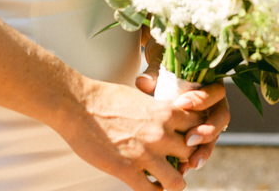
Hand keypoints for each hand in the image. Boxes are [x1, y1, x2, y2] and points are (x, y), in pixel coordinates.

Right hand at [59, 76, 218, 189]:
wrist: (78, 104)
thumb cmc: (106, 97)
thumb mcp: (142, 97)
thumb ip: (159, 109)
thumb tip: (168, 116)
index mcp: (166, 112)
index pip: (200, 126)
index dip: (198, 136)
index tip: (191, 140)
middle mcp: (161, 133)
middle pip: (192, 155)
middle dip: (187, 161)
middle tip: (179, 164)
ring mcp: (145, 154)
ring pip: (176, 181)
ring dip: (173, 183)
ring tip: (166, 182)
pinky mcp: (127, 170)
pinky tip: (149, 188)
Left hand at [136, 71, 229, 174]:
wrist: (163, 76)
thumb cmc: (165, 69)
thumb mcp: (160, 68)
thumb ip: (153, 74)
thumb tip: (143, 82)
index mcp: (211, 83)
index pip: (214, 92)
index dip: (201, 100)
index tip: (181, 104)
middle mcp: (215, 104)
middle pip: (220, 118)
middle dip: (206, 131)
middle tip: (188, 140)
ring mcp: (208, 121)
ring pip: (212, 137)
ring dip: (203, 151)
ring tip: (190, 164)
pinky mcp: (199, 135)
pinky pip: (200, 148)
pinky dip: (192, 158)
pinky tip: (182, 168)